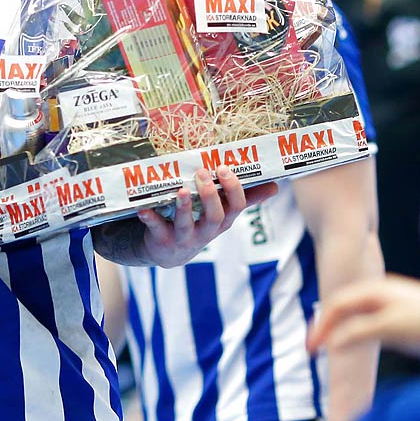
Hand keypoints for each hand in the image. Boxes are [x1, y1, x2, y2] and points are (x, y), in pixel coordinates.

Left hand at [136, 168, 274, 267]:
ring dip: (184, 206)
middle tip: (203, 173)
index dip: (232, 188)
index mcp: (222, 221)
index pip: (236, 206)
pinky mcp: (162, 240)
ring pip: (186, 224)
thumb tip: (275, 186)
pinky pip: (156, 228)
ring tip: (182, 190)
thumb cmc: (200, 224)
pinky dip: (149, 218)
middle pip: (214, 216)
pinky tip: (144, 208)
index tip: (224, 168)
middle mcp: (206, 231)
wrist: (170, 252)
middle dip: (210, 195)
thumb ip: (245, 199)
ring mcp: (184, 237)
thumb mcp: (224, 214)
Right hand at [308, 274, 419, 358]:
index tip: (311, 349)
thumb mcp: (391, 326)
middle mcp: (381, 295)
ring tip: (329, 350)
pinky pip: (369, 325)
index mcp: (375, 291)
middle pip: (344, 308)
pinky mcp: (402, 320)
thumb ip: (360, 331)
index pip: (337, 304)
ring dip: (340, 332)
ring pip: (356, 317)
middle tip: (313, 349)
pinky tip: (357, 349)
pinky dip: (356, 336)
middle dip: (326, 326)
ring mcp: (392, 306)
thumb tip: (333, 341)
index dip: (321, 325)